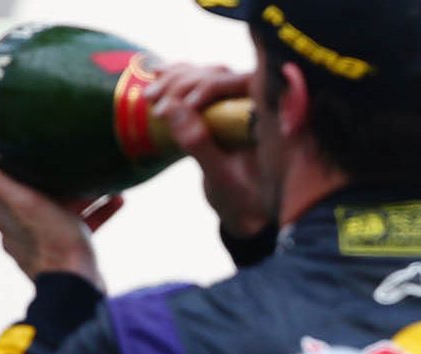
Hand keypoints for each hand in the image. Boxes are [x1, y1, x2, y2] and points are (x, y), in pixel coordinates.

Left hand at [0, 151, 123, 289]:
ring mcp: (40, 242)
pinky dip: (93, 214)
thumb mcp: (25, 204)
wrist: (79, 284)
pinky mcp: (64, 251)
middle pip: (7, 203)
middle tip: (28, 161)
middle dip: (15, 183)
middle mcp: (15, 230)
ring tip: (87, 180)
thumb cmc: (52, 243)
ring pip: (47, 212)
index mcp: (1, 216)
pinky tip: (115, 202)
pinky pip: (77, 226)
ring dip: (63, 197)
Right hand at [145, 63, 268, 237]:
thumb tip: (173, 109)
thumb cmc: (245, 201)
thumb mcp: (222, 179)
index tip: (185, 106)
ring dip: (175, 80)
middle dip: (184, 84)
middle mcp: (259, 104)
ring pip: (206, 74)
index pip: (242, 83)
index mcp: (271, 119)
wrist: (247, 212)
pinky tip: (155, 75)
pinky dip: (177, 78)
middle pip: (219, 75)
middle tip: (155, 103)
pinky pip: (200, 82)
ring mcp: (241, 103)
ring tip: (150, 96)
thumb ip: (200, 145)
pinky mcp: (224, 106)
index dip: (210, 87)